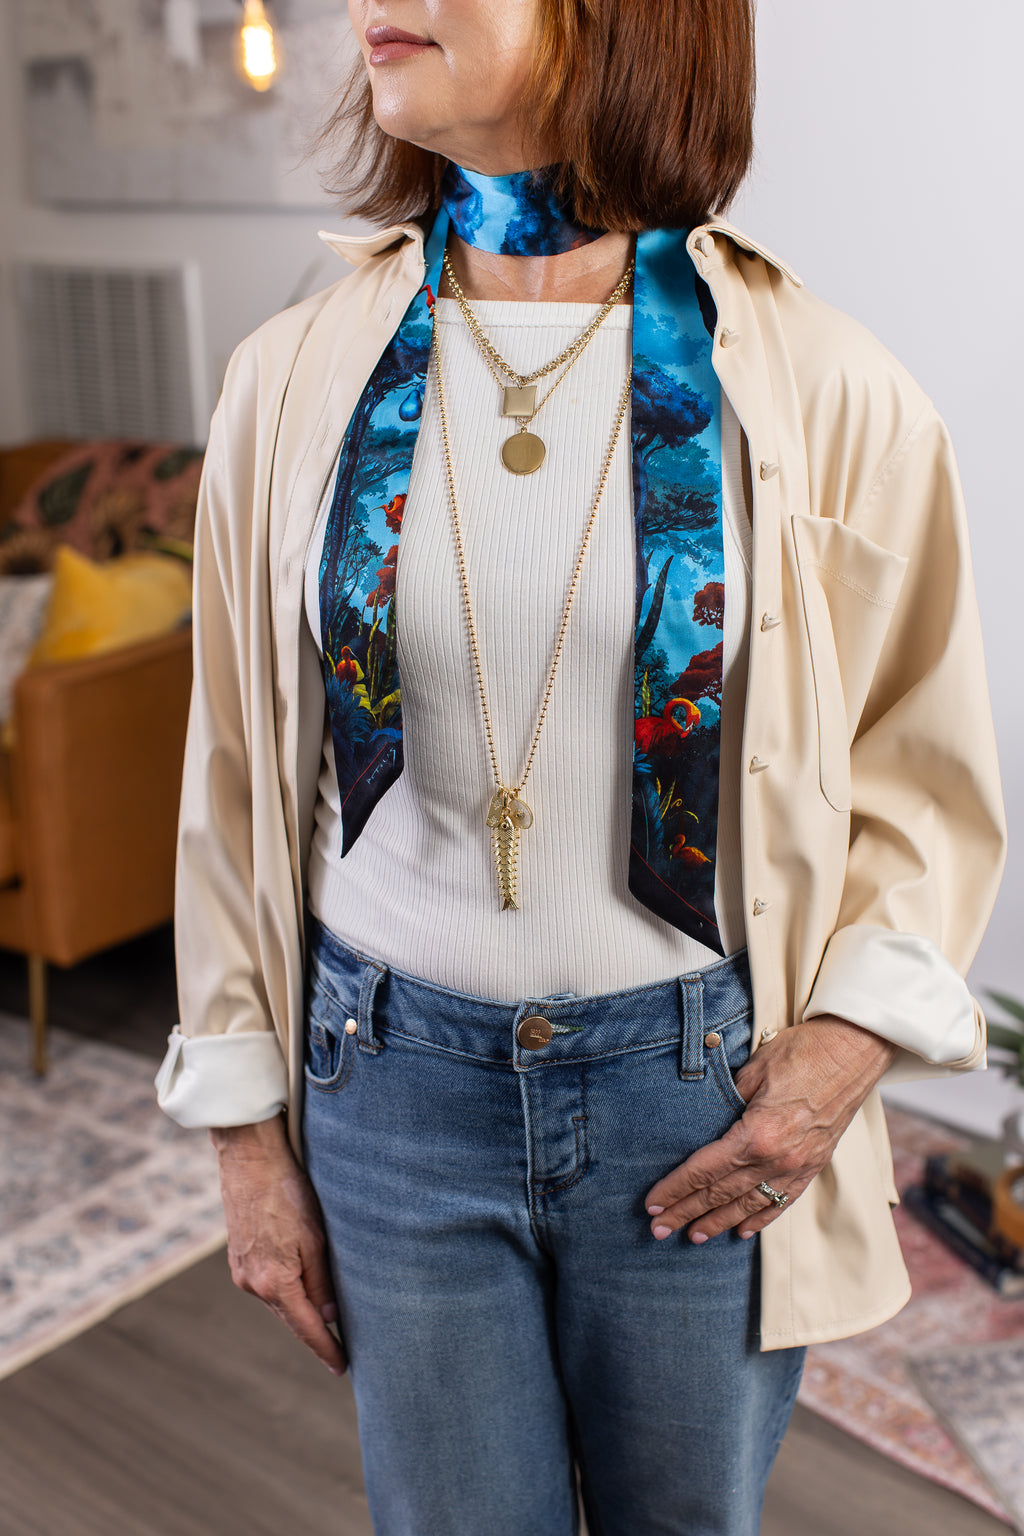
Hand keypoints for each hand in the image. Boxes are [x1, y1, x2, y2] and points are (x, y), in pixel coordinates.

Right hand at [209, 1114, 346, 1376]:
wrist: (249, 1158)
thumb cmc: (287, 1192)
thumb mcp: (315, 1238)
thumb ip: (321, 1281)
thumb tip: (329, 1317)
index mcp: (274, 1282)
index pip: (306, 1327)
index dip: (326, 1348)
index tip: (343, 1367)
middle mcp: (252, 1284)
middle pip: (291, 1316)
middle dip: (314, 1331)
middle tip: (341, 1349)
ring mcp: (241, 1271)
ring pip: (279, 1299)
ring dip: (300, 1308)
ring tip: (326, 1319)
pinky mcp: (238, 1257)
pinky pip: (267, 1283)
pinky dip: (285, 1289)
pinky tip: (300, 1285)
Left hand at [644, 1016, 897, 1243]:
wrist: (855, 1050)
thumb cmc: (802, 1051)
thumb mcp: (753, 1070)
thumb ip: (726, 1100)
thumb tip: (703, 1118)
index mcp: (756, 1135)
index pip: (704, 1170)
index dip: (675, 1189)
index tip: (652, 1205)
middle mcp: (777, 1159)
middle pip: (721, 1194)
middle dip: (687, 1212)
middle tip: (659, 1231)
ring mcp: (798, 1166)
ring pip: (750, 1205)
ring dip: (719, 1222)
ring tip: (694, 1237)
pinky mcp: (814, 1165)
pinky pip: (783, 1201)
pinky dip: (760, 1218)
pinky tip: (741, 1231)